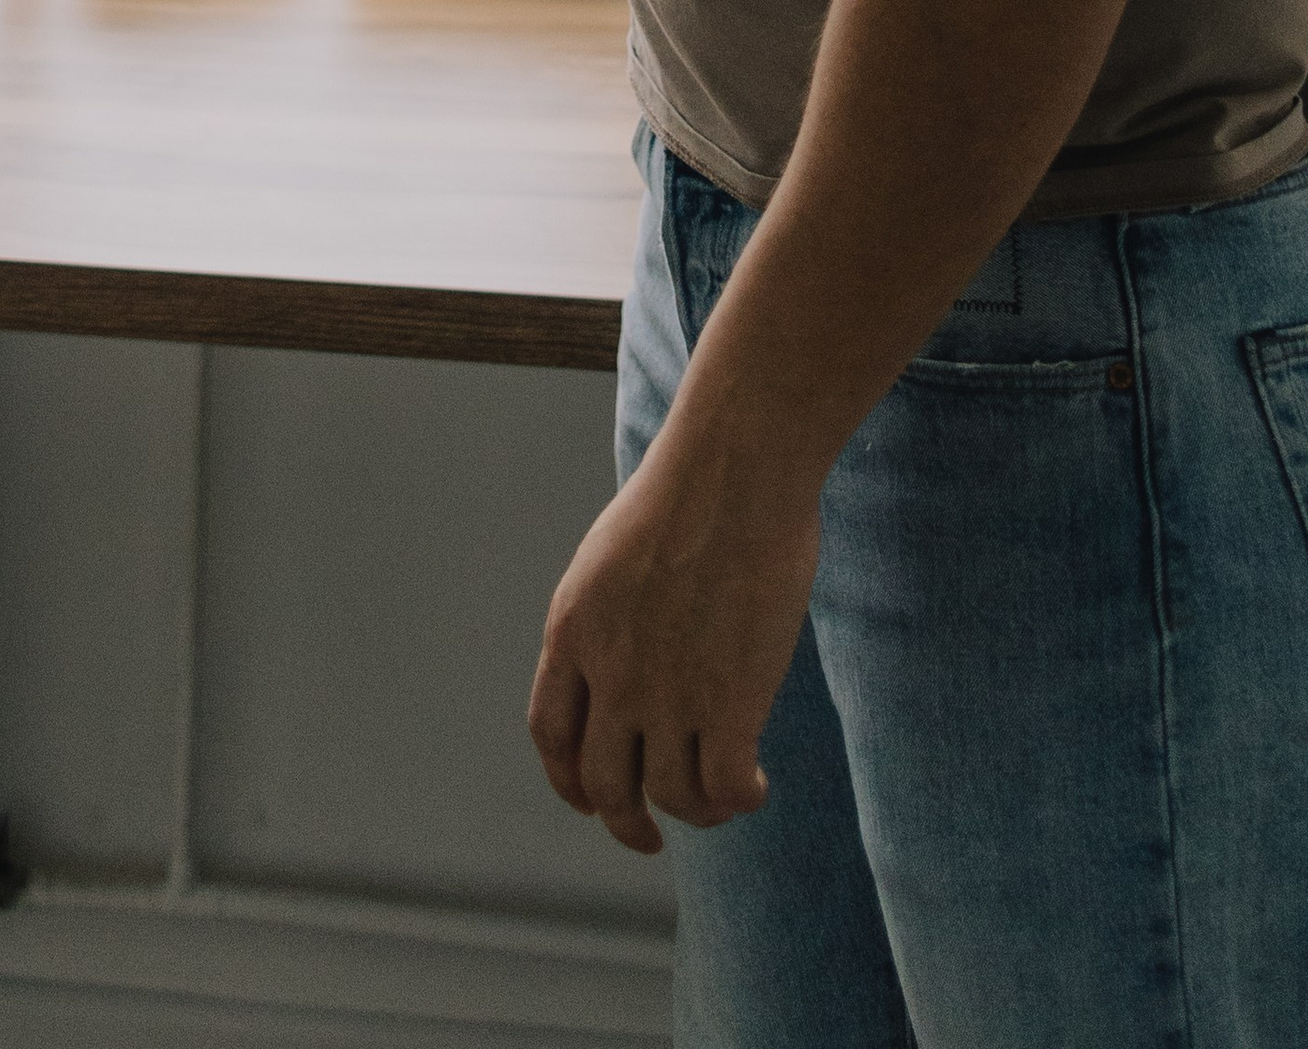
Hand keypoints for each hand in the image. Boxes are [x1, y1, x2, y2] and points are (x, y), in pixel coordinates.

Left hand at [526, 423, 819, 853]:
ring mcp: (668, 692)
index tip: (592, 800)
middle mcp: (611, 672)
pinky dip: (738, 799)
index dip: (570, 782)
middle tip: (650, 838)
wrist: (734, 469)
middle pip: (603, 783)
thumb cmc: (688, 494)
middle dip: (625, 822)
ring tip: (720, 797)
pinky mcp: (728, 702)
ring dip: (694, 811)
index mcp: (572, 630)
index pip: (551, 735)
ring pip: (667, 796)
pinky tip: (756, 785)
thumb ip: (611, 620)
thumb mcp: (613, 558)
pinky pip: (723, 788)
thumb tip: (634, 665)